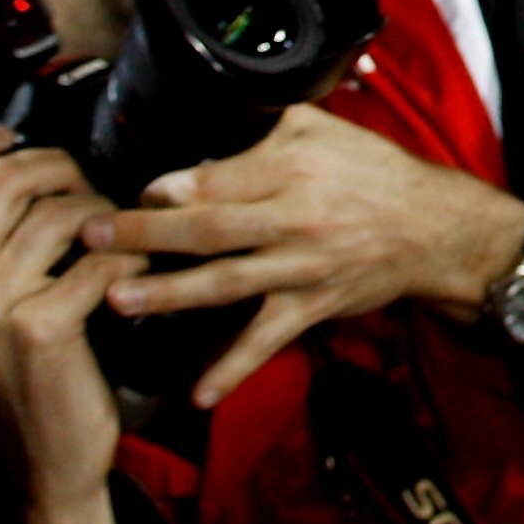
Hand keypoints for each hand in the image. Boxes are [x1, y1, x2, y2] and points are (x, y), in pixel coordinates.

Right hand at [0, 120, 143, 523]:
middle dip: (66, 171)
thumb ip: (0, 241)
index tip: (12, 135)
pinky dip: (132, 265)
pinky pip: (100, 260)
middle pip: (7, 175)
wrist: (44, 465)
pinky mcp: (40, 328)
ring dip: (109, 220)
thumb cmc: (34, 374)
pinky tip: (135, 287)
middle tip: (94, 202)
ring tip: (120, 250)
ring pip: (63, 213)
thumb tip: (36, 168)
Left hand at [86, 105, 523, 409]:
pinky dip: (233, 368)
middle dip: (145, 236)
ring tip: (117, 301)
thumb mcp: (325, 130)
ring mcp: (300, 268)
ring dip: (168, 295)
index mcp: (295, 167)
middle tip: (91, 237)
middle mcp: (294, 218)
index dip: (176, 187)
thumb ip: (266, 132)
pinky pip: (265, 341)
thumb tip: (204, 141)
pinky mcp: (309, 307)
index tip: (136, 193)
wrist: (432, 228)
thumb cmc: (374, 172)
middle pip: (210, 229)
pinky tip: (197, 393)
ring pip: (225, 283)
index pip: (223, 177)